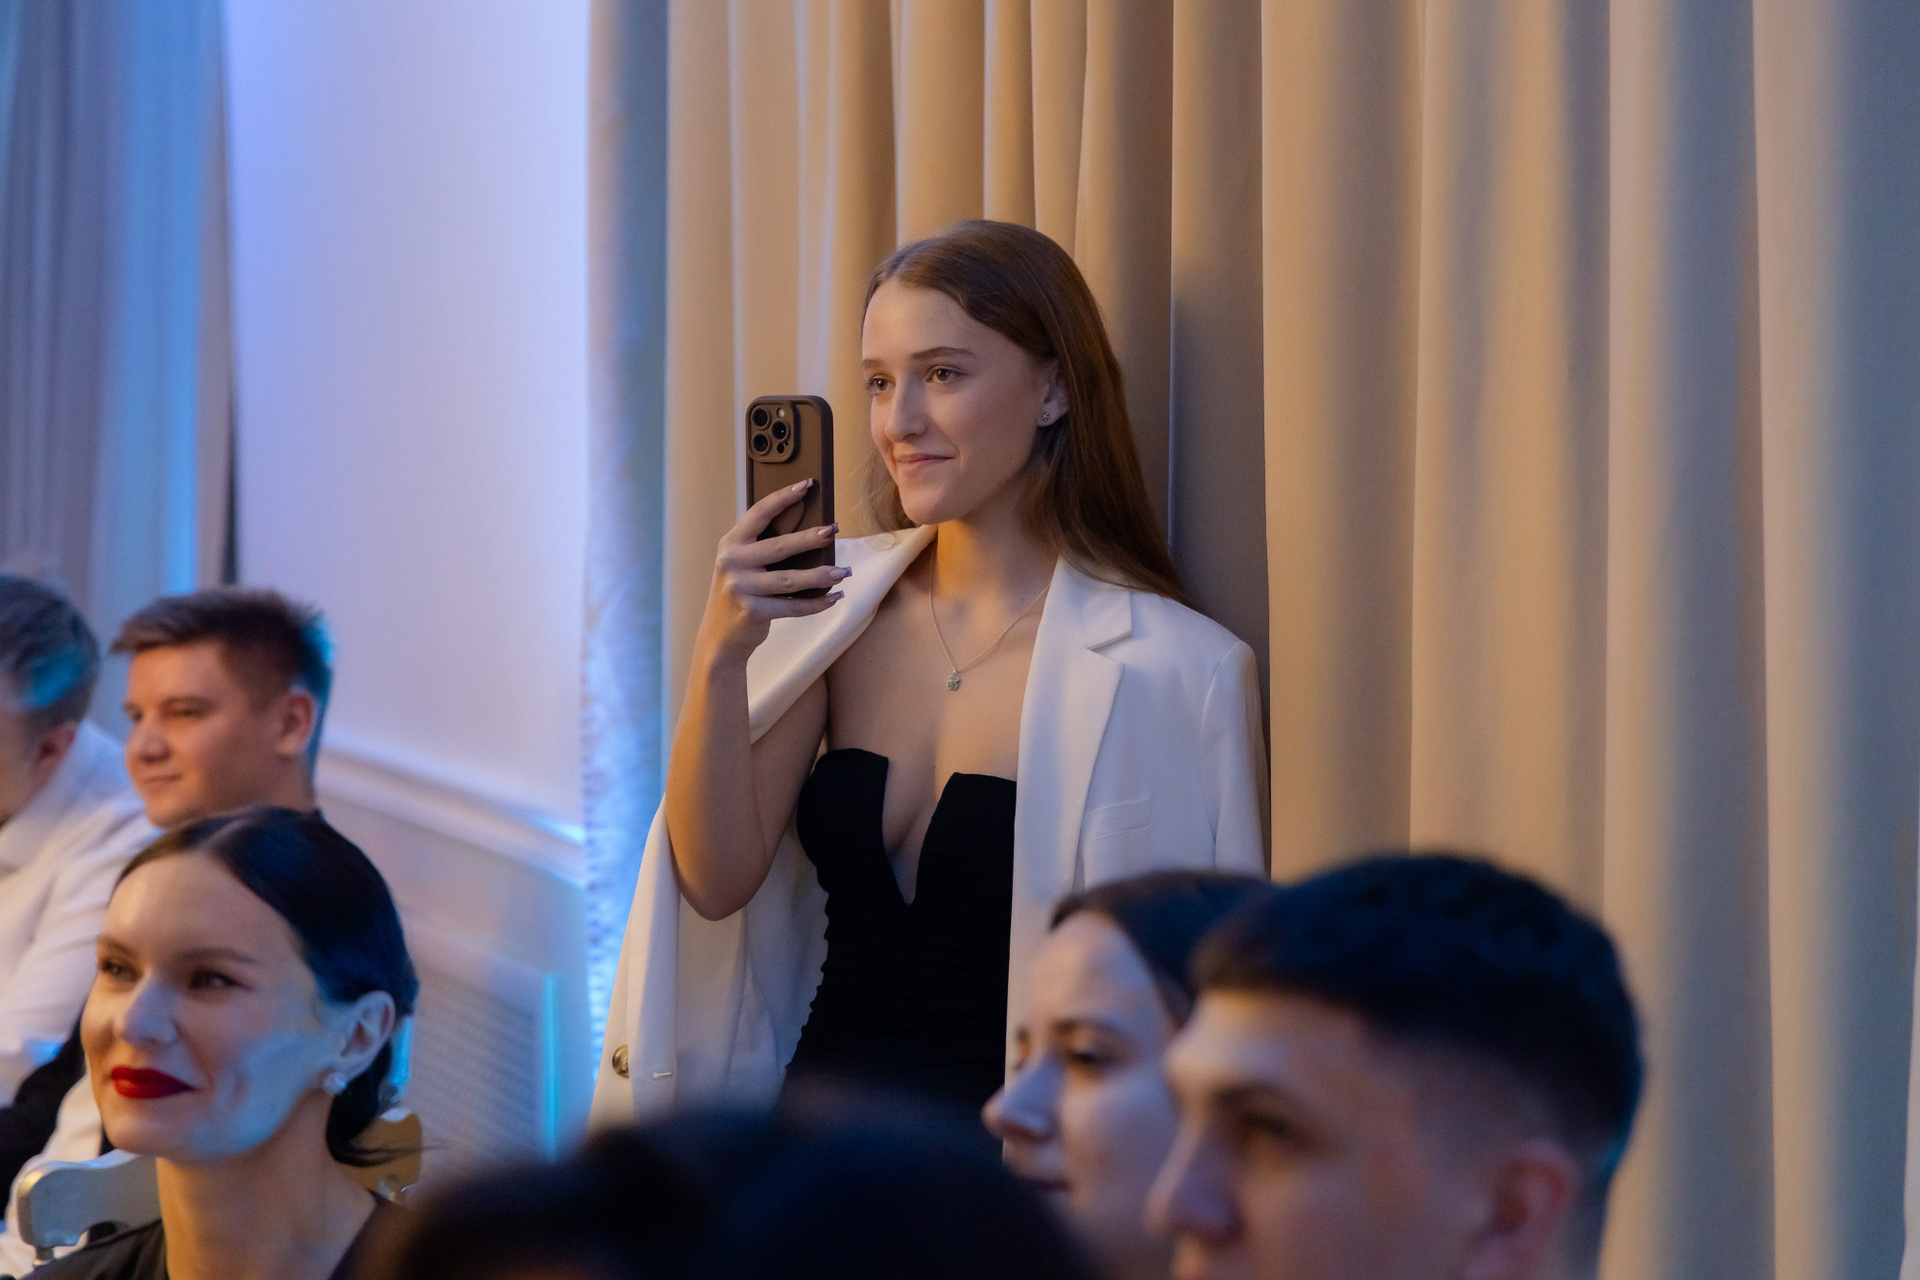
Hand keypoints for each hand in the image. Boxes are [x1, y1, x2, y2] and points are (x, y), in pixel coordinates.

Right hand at [696, 479, 848, 663]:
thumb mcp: (743, 564)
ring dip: (821, 575)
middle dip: (809, 538)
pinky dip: (816, 603)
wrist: (720, 636)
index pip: (759, 513)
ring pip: (790, 579)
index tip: (807, 485)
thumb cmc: (741, 592)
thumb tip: (813, 529)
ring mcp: (741, 588)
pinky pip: (792, 606)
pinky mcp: (753, 611)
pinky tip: (834, 597)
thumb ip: (765, 546)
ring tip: (844, 572)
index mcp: (731, 543)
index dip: (783, 498)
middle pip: (779, 546)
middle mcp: (732, 562)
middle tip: (833, 530)